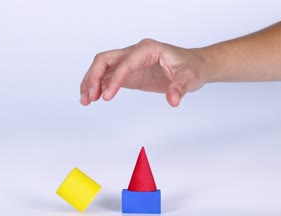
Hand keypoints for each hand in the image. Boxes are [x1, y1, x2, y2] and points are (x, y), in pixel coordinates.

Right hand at [80, 39, 207, 106]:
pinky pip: (108, 76)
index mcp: (147, 49)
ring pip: (102, 68)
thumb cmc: (191, 68)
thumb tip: (173, 100)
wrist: (194, 67)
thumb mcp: (190, 78)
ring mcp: (130, 62)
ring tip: (85, 101)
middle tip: (89, 97)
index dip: (114, 80)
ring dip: (91, 82)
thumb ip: (180, 88)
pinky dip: (98, 86)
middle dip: (93, 77)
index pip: (124, 63)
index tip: (106, 97)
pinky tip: (93, 98)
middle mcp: (135, 52)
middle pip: (105, 60)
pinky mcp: (129, 72)